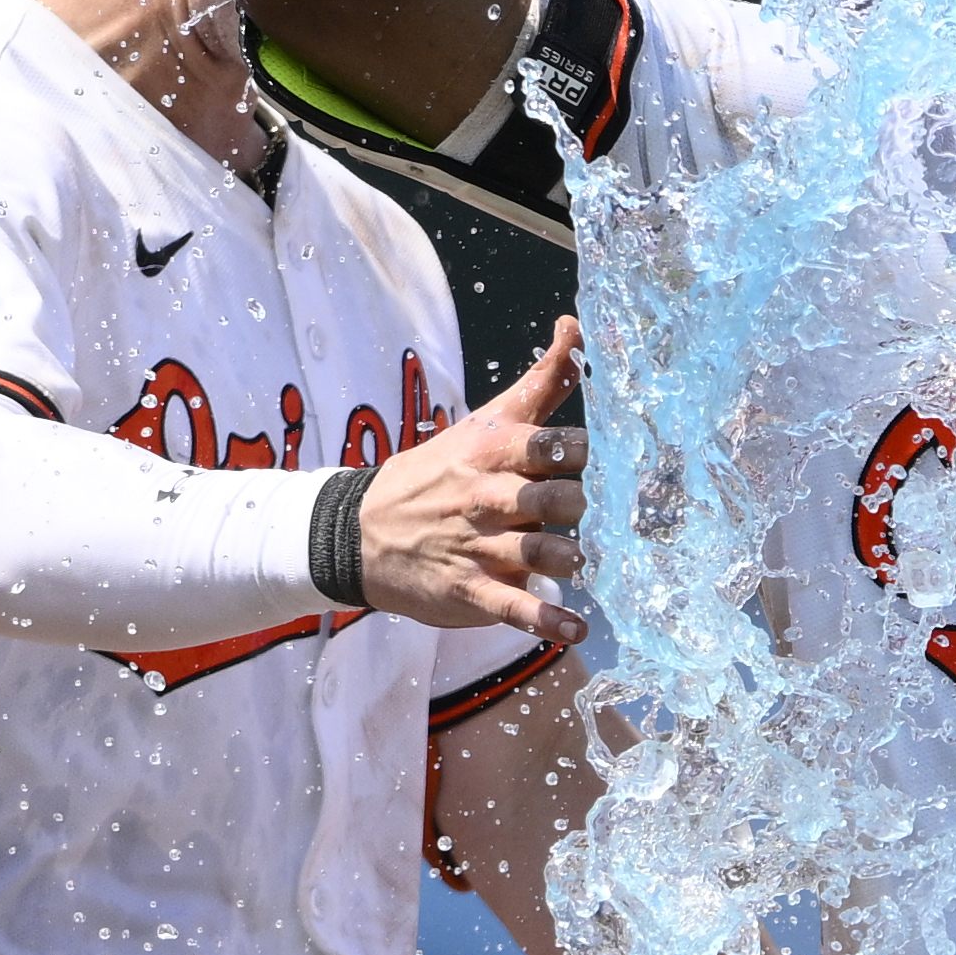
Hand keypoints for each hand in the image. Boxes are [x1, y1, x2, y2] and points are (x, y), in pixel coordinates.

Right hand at [362, 319, 592, 645]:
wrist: (358, 531)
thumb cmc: (438, 471)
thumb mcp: (486, 421)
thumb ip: (541, 382)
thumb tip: (576, 325)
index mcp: (493, 453)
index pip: (550, 445)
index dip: (580, 452)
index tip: (597, 457)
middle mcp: (487, 498)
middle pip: (552, 499)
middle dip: (578, 506)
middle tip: (588, 511)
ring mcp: (477, 548)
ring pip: (537, 553)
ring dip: (568, 559)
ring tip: (579, 561)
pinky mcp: (469, 591)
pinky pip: (514, 609)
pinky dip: (547, 622)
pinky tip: (576, 628)